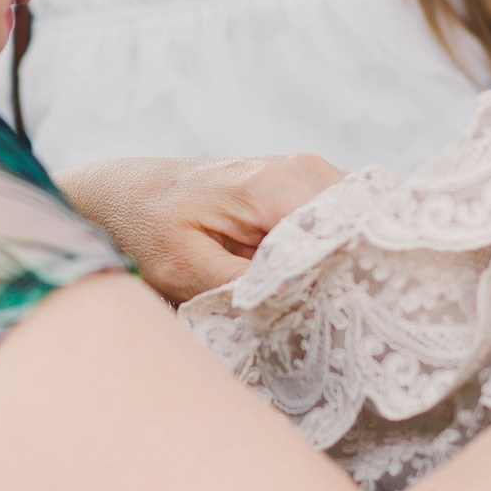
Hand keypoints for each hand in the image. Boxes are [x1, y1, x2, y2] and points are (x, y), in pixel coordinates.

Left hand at [57, 154, 342, 303]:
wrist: (126, 194)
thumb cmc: (147, 227)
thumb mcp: (186, 268)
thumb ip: (245, 284)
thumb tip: (305, 296)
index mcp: (276, 186)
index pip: (348, 232)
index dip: (353, 278)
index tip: (343, 318)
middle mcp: (304, 170)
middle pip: (363, 227)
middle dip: (357, 274)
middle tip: (338, 320)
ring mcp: (309, 174)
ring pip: (358, 226)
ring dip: (348, 265)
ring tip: (326, 305)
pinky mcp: (305, 188)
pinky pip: (341, 222)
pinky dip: (336, 253)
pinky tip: (315, 284)